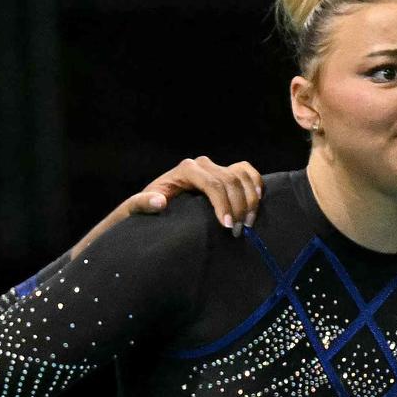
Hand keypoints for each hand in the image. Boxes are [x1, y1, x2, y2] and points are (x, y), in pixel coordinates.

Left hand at [134, 157, 264, 232]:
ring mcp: (216, 166)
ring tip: (246, 224)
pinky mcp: (226, 171)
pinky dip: (256, 184)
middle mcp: (202, 164)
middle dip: (238, 207)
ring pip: (242, 177)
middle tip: (238, 232)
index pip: (213, 184)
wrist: (155, 201)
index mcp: (185, 169)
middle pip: (231, 181)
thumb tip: (159, 202)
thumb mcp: (138, 206)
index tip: (227, 226)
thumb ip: (143, 203)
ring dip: (250, 200)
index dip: (223, 204)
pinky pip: (247, 172)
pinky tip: (257, 201)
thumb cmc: (148, 206)